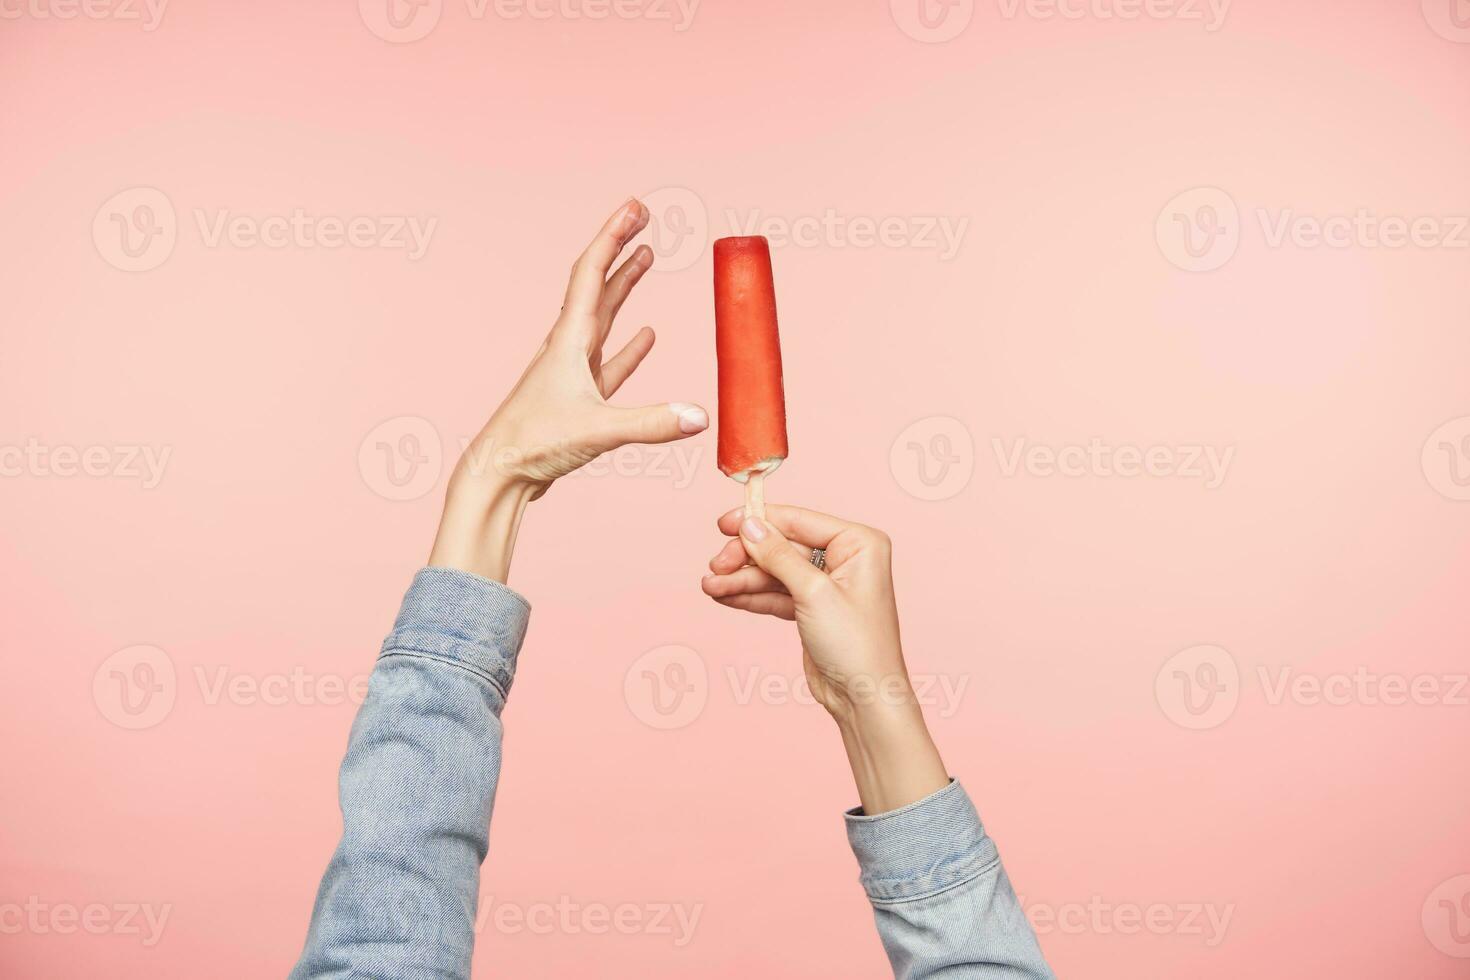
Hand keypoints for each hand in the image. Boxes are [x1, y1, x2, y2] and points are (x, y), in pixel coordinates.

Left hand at [428, 199, 707, 582]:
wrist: (498, 475)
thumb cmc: (533, 445)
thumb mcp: (598, 430)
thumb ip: (651, 422)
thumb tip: (700, 416)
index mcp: (569, 341)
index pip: (592, 274)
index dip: (614, 236)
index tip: (636, 207)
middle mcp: (568, 348)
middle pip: (599, 285)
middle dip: (621, 250)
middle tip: (643, 219)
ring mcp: (572, 372)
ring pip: (604, 318)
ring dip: (624, 288)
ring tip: (645, 260)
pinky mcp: (578, 399)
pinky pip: (610, 362)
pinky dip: (629, 346)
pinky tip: (647, 337)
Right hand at [702, 505, 949, 813]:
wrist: (863, 697)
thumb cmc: (856, 645)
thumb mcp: (813, 593)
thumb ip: (778, 556)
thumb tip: (750, 525)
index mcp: (859, 543)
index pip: (799, 521)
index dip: (759, 521)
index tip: (724, 524)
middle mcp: (845, 558)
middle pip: (782, 546)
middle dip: (746, 558)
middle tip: (715, 566)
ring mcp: (826, 584)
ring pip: (774, 572)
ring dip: (741, 579)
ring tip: (710, 587)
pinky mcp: (811, 608)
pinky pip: (775, 593)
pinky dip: (750, 596)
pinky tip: (723, 596)